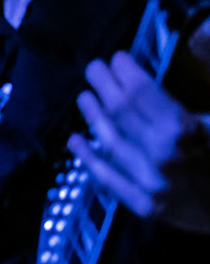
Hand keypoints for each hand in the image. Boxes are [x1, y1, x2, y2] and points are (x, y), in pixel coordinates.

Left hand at [69, 53, 209, 233]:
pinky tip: (75, 141)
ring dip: (93, 116)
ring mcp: (150, 182)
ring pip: (110, 142)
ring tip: (84, 97)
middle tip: (95, 68)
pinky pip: (109, 179)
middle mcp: (162, 154)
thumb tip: (166, 64)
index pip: (142, 93)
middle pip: (121, 113)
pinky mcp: (144, 205)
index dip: (125, 72)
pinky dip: (89, 158)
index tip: (118, 58)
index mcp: (183, 129)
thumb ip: (187, 96)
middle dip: (104, 85)